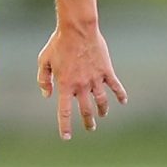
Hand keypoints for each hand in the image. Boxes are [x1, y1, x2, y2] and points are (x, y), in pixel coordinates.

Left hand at [36, 24, 127, 139]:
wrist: (78, 29)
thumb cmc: (58, 43)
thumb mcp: (44, 60)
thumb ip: (43, 80)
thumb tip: (47, 95)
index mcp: (65, 85)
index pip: (65, 112)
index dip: (65, 126)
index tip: (66, 137)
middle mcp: (81, 86)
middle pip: (86, 111)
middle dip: (88, 122)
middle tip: (90, 128)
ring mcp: (95, 79)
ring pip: (101, 102)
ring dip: (102, 111)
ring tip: (102, 116)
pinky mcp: (106, 71)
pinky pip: (116, 87)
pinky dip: (120, 95)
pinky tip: (123, 102)